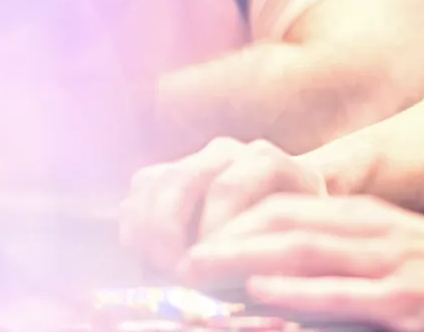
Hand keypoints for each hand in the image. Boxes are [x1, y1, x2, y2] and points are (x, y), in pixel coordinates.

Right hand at [118, 137, 326, 273]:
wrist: (282, 211)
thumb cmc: (286, 233)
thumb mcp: (288, 240)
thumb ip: (263, 248)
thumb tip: (228, 265)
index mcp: (265, 162)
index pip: (229, 189)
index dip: (210, 231)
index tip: (203, 271)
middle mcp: (228, 152)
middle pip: (184, 179)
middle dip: (170, 231)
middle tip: (172, 272)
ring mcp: (194, 159)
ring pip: (156, 182)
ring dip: (148, 230)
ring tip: (157, 269)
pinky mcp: (168, 173)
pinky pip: (140, 190)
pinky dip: (135, 224)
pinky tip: (145, 257)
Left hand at [183, 193, 423, 331]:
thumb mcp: (406, 248)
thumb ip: (356, 252)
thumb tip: (295, 267)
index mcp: (373, 220)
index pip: (294, 208)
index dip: (242, 219)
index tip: (199, 235)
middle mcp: (374, 235)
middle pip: (287, 226)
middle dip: (228, 239)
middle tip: (179, 257)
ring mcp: (389, 268)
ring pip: (303, 254)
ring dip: (245, 260)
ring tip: (198, 271)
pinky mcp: (406, 304)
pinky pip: (342, 295)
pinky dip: (298, 292)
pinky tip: (263, 293)